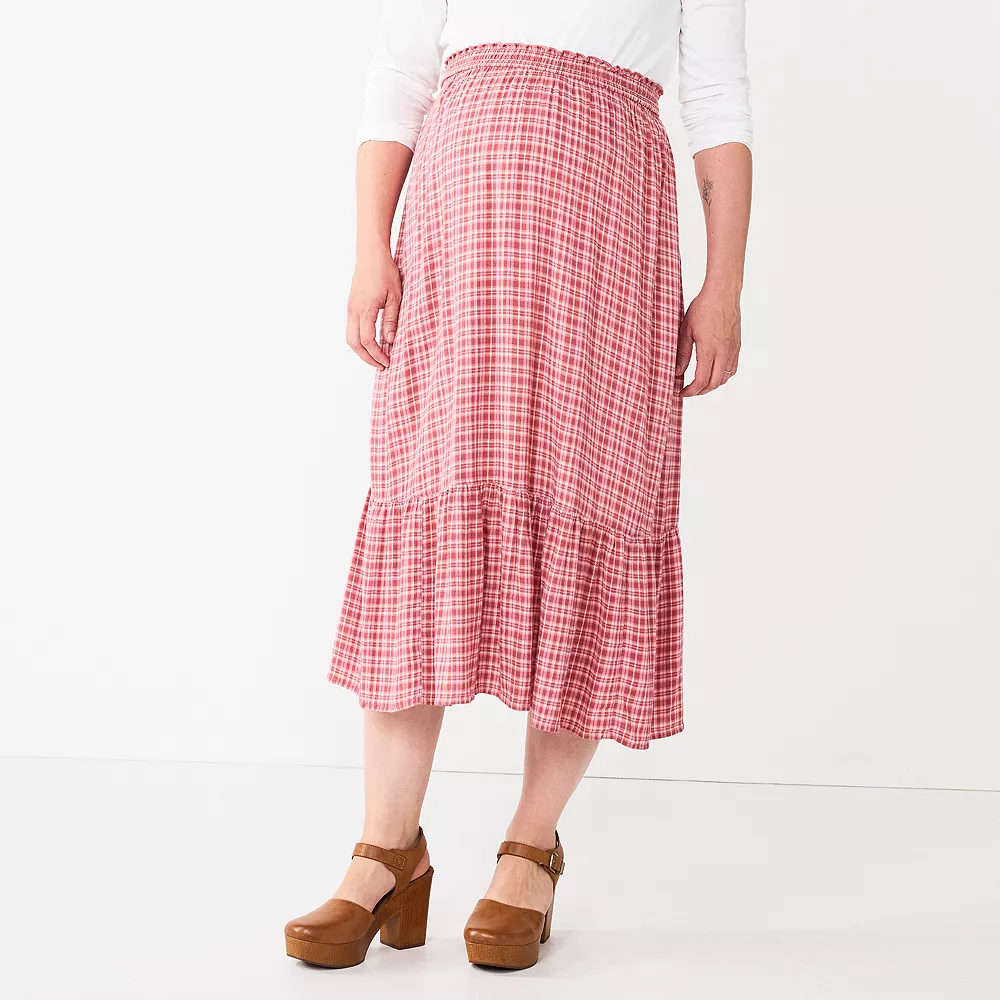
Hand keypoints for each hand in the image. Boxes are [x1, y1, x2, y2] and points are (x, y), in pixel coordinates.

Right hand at [346, 246, 401, 369]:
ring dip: (362, 350)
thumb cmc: (385, 272)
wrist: (371, 255)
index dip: (377, 354)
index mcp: (365, 309)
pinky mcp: (351, 306)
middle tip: (381, 365)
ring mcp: (350, 308)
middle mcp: (353, 311)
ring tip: (376, 357)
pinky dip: (359, 340)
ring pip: (350, 338)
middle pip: (354, 343)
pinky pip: (351, 329)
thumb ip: (391, 320)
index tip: (387, 362)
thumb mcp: (395, 297)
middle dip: (367, 357)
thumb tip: (390, 341)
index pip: (368, 340)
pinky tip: (372, 342)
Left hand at [676, 285, 741, 395]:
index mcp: (709, 349)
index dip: (691, 391)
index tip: (681, 392)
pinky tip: (713, 373)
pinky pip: (732, 369)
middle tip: (688, 390)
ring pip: (724, 378)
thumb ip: (682, 353)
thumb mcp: (685, 330)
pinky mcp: (737, 346)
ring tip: (699, 384)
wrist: (723, 292)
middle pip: (713, 383)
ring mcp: (732, 350)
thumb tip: (677, 372)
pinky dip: (722, 376)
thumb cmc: (703, 308)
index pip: (701, 380)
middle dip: (700, 391)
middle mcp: (723, 352)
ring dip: (711, 385)